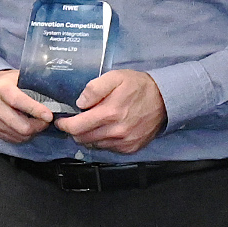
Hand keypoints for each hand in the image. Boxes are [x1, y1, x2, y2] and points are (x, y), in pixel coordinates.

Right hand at [0, 69, 56, 144]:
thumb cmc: (9, 83)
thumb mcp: (21, 77)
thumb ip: (35, 85)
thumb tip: (56, 94)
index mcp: (1, 88)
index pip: (18, 101)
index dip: (35, 110)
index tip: (49, 116)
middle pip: (20, 125)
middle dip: (38, 126)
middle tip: (46, 121)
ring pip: (19, 135)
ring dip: (32, 131)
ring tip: (36, 123)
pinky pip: (13, 139)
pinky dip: (23, 135)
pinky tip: (25, 125)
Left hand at [53, 68, 168, 155]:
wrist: (165, 99)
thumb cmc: (138, 86)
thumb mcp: (115, 77)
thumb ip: (94, 89)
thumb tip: (80, 104)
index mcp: (110, 113)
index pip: (76, 128)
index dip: (64, 125)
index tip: (62, 121)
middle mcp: (117, 132)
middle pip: (82, 139)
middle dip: (75, 131)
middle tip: (76, 121)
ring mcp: (124, 142)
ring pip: (94, 145)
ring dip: (89, 136)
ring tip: (93, 123)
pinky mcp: (131, 148)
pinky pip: (108, 149)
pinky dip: (102, 141)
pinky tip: (107, 129)